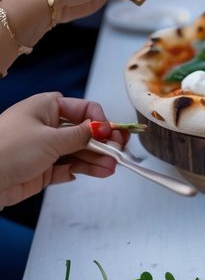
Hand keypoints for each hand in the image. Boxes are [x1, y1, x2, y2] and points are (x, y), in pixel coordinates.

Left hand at [0, 94, 120, 206]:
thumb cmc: (8, 149)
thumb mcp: (51, 138)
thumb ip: (81, 136)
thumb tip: (102, 130)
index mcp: (47, 107)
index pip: (83, 109)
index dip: (100, 121)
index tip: (111, 134)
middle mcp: (47, 126)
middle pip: (83, 132)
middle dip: (102, 142)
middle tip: (119, 151)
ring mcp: (45, 149)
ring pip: (78, 152)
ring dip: (97, 159)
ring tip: (112, 167)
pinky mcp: (42, 170)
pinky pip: (69, 168)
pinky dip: (84, 170)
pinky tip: (98, 172)